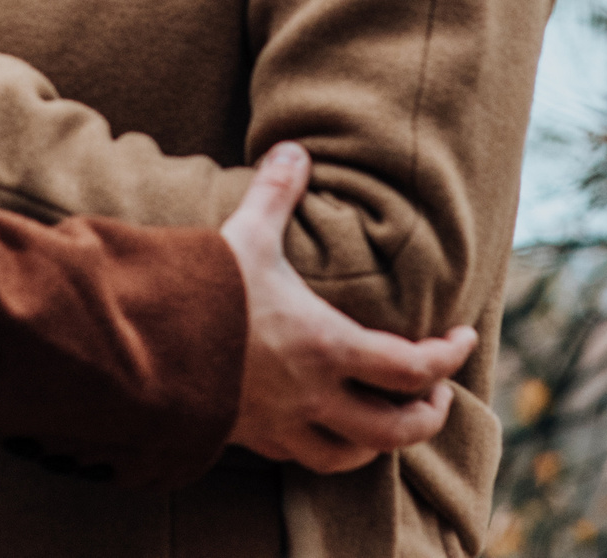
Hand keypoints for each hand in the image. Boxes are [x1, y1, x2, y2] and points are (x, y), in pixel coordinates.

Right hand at [218, 143, 475, 473]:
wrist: (143, 350)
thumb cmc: (204, 294)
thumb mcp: (246, 235)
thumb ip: (276, 192)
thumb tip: (293, 148)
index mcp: (327, 347)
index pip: (412, 368)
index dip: (449, 358)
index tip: (463, 340)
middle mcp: (313, 395)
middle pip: (394, 430)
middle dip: (425, 416)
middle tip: (436, 393)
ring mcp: (282, 424)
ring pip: (350, 457)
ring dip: (379, 443)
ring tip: (388, 421)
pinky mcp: (250, 436)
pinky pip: (302, 456)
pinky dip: (326, 447)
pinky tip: (324, 428)